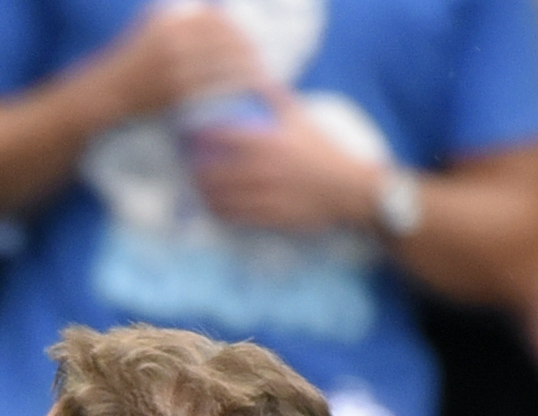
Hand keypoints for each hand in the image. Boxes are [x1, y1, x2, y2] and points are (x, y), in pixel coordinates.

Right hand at [89, 5, 264, 125]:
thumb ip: (185, 20)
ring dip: (247, 77)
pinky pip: (213, 91)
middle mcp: (174, 35)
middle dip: (250, 57)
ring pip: (225, 66)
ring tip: (260, 88)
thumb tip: (220, 15)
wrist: (102, 97)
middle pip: (228, 42)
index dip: (243, 36)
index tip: (256, 48)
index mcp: (173, 18)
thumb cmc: (133, 68)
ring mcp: (174, 64)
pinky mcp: (174, 91)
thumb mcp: (155, 30)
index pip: (221, 21)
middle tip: (265, 71)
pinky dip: (231, 97)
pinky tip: (242, 104)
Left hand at [190, 92, 389, 232]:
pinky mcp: (270, 218)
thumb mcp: (301, 117)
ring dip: (206, 194)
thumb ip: (276, 97)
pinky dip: (221, 213)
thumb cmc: (323, 150)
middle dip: (198, 170)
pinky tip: (215, 208)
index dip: (203, 137)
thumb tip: (256, 76)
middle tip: (190, 167)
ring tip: (199, 189)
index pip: (224, 137)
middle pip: (216, 172)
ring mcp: (265, 195)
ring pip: (223, 198)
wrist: (346, 187)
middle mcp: (263, 170)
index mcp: (268, 142)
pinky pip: (236, 217)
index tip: (192, 135)